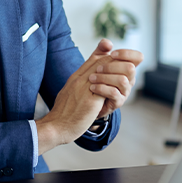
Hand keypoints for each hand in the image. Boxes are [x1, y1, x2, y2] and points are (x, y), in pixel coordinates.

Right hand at [35, 39, 116, 153]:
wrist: (56, 126)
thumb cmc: (64, 112)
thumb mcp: (70, 92)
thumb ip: (80, 83)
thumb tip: (91, 80)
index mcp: (75, 77)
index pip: (93, 60)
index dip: (106, 56)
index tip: (115, 58)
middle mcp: (79, 80)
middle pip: (101, 63)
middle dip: (115, 64)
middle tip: (125, 69)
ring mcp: (84, 90)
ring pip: (105, 73)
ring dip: (116, 76)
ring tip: (122, 83)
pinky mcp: (90, 102)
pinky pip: (107, 89)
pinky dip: (113, 89)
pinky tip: (119, 94)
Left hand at [88, 41, 143, 117]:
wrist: (88, 100)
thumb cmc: (96, 79)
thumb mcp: (97, 62)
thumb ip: (101, 50)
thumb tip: (108, 42)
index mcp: (127, 67)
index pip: (138, 57)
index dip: (127, 53)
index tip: (112, 54)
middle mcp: (130, 79)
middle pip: (130, 68)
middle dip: (112, 66)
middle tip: (98, 68)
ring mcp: (125, 91)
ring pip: (122, 80)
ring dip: (104, 77)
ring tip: (91, 78)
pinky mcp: (119, 101)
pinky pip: (113, 93)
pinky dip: (101, 88)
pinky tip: (92, 87)